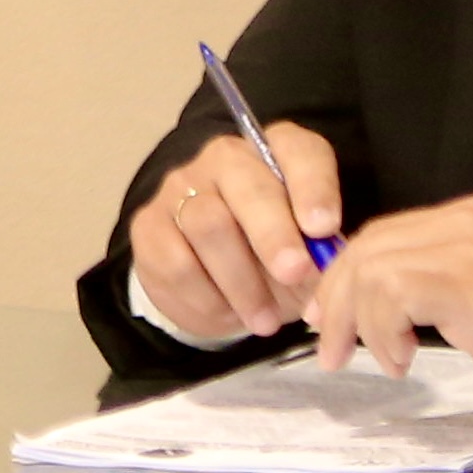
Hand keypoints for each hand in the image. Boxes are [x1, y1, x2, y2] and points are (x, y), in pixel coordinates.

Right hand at [124, 122, 343, 344]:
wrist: (215, 280)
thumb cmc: (274, 258)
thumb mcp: (308, 258)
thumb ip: (320, 262)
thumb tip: (324, 290)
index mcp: (276, 154)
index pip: (297, 151)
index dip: (312, 186)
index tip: (325, 227)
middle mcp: (225, 159)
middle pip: (246, 185)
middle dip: (273, 234)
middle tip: (295, 273)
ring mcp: (180, 188)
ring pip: (208, 224)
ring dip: (242, 281)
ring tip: (266, 320)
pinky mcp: (148, 224)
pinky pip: (175, 261)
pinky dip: (207, 298)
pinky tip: (228, 315)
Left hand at [301, 196, 472, 411]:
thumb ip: (433, 288)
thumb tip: (370, 306)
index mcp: (465, 220)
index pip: (380, 237)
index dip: (345, 279)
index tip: (330, 320)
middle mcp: (462, 222)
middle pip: (366, 249)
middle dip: (337, 302)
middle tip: (332, 349)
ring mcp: (466, 247)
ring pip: (371, 269)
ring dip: (358, 322)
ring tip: (381, 360)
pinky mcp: (469, 280)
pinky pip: (391, 292)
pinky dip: (382, 331)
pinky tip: (403, 360)